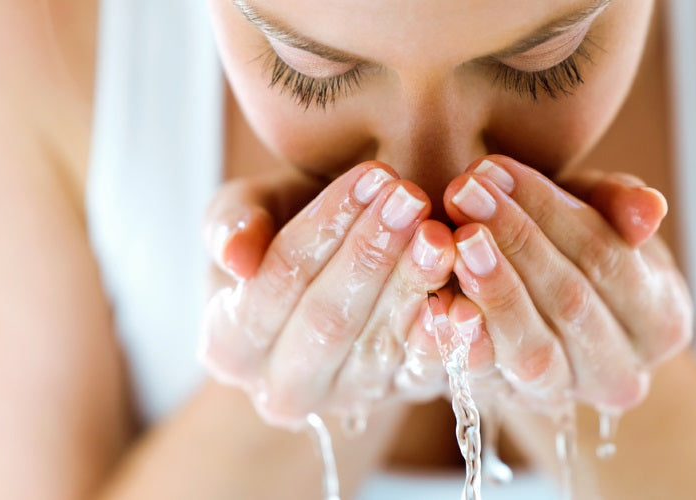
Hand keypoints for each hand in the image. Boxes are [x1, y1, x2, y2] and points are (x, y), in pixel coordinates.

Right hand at [198, 163, 455, 427]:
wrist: (335, 273)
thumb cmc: (285, 229)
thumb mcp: (248, 211)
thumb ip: (231, 222)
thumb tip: (236, 258)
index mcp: (229, 346)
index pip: (278, 281)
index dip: (324, 227)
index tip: (369, 175)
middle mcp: (283, 389)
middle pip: (328, 320)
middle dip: (371, 254)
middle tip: (410, 198)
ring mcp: (345, 399)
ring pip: (380, 345)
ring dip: (414, 285)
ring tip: (441, 232)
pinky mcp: (401, 396)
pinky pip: (426, 373)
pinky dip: (448, 338)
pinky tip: (466, 299)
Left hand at [439, 155, 692, 411]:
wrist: (539, 309)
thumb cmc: (574, 246)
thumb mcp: (600, 214)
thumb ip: (620, 204)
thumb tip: (650, 208)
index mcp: (661, 322)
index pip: (609, 259)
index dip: (551, 212)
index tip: (496, 168)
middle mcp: (621, 374)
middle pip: (570, 303)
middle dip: (514, 240)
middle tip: (464, 192)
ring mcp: (564, 397)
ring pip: (533, 351)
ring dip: (492, 290)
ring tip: (456, 239)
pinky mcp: (509, 405)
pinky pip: (486, 380)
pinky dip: (462, 342)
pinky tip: (437, 302)